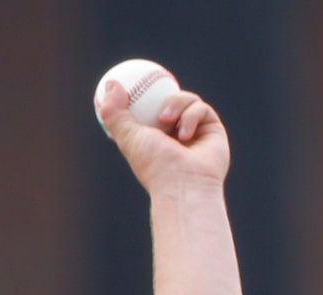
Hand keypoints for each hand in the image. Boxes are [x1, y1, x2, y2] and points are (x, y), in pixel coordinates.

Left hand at [97, 77, 230, 190]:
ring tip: (166, 120)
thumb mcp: (128, 137)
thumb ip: (114, 112)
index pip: (145, 112)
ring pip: (185, 99)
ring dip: (175, 104)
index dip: (137, 96)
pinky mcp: (212, 129)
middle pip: (167, 101)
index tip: (125, 83)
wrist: (184, 183)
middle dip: (158, 93)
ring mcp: (194, 131)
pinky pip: (201, 108)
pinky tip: (185, 135)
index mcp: (153, 140)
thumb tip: (111, 83)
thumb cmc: (154, 165)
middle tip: (146, 90)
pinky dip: (191, 116)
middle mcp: (174, 135)